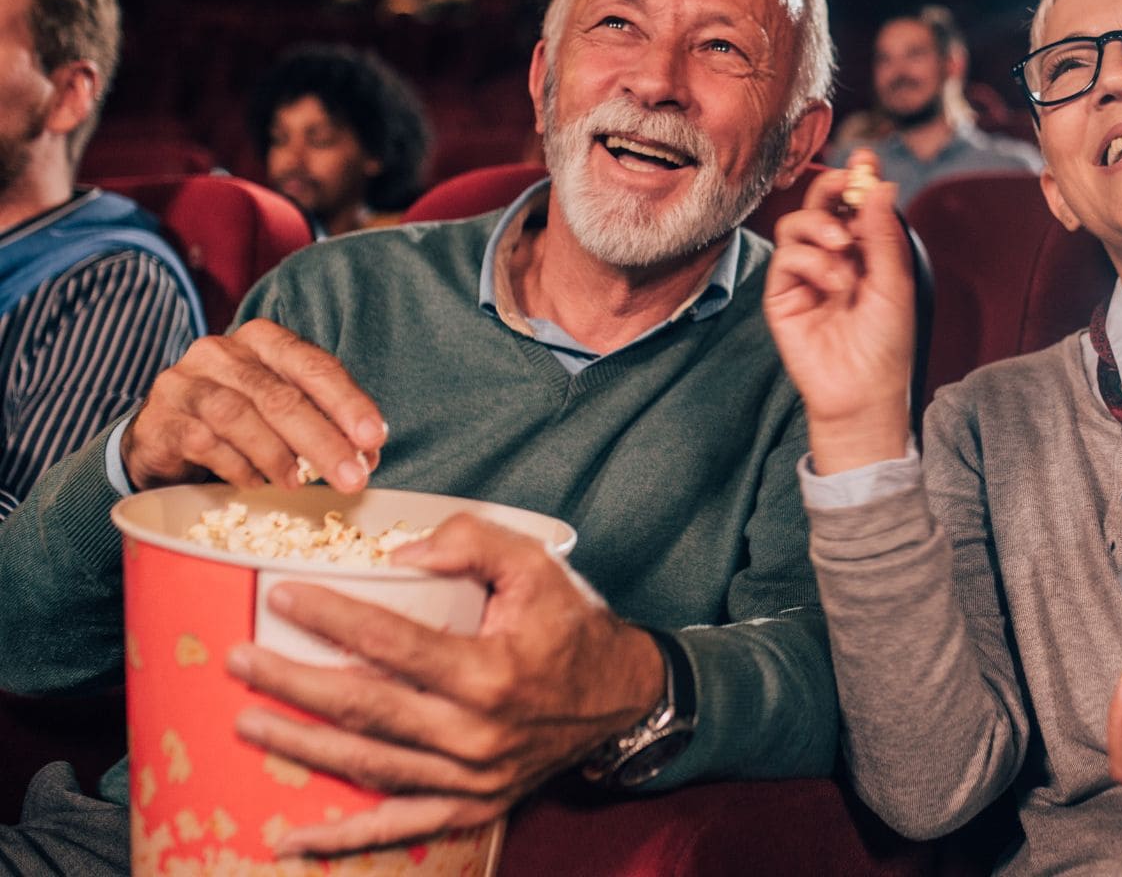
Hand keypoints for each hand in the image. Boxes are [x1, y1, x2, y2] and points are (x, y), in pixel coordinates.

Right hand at [121, 319, 386, 491]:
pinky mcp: (162, 419)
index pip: (314, 365)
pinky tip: (256, 483)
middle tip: (352, 477)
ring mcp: (186, 383)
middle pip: (280, 395)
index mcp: (264, 340)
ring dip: (278, 456)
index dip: (347, 402)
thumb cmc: (238, 420)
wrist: (163, 437)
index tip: (374, 438)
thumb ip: (323, 422)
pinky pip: (205, 443)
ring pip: (240, 417)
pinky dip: (237, 467)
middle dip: (322, 440)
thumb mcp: (282, 410)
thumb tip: (366, 456)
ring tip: (299, 483)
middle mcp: (222, 352)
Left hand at [224, 514, 663, 856]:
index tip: (280, 596)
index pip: (392, 644)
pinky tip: (289, 839)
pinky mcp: (472, 807)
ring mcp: (472, 779)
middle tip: (237, 659)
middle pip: (365, 709)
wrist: (622, 699)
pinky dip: (342, 839)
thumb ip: (472, 542)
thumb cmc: (571, 626)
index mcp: (491, 672)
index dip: (331, 618)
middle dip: (291, 683)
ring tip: (245, 722)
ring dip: (300, 748)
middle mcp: (476, 733)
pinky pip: (398, 827)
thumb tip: (397, 556)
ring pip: (369, 766)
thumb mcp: (538, 565)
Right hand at [763, 151, 916, 472]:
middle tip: (846, 183)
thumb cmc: (885, 344)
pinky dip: (811, 261)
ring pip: (797, 224)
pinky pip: (787, 256)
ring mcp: (804, 275)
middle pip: (819, 204)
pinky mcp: (782, 294)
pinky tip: (833, 283)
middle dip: (831, 187)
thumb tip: (879, 184)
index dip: (856, 178)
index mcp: (863, 251)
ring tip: (844, 251)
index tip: (865, 157)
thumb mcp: (894, 282)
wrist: (863, 390)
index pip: (854, 205)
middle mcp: (831, 257)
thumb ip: (882, 234)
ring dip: (822, 228)